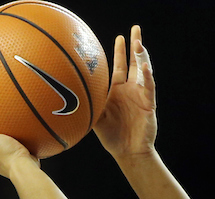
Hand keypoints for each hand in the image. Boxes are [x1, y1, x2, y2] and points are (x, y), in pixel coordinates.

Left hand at [94, 25, 156, 159]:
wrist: (128, 153)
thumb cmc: (112, 138)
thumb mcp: (95, 119)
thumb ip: (86, 106)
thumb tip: (65, 99)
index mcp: (118, 91)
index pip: (119, 66)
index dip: (120, 52)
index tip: (120, 38)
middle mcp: (130, 90)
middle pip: (134, 63)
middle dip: (135, 46)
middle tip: (135, 29)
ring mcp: (140, 96)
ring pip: (143, 71)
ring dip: (141, 57)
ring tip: (138, 43)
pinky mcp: (149, 104)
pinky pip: (148, 88)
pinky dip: (147, 77)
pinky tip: (145, 67)